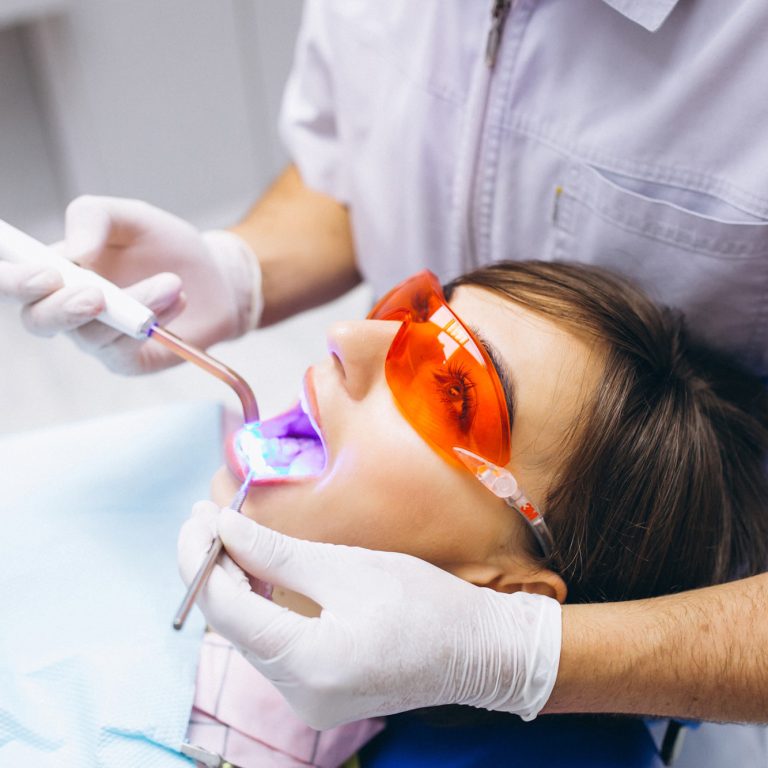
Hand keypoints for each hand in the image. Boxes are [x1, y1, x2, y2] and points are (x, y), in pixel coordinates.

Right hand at [0, 196, 261, 373]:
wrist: (216, 277)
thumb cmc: (165, 246)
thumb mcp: (131, 217)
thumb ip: (93, 219)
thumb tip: (74, 254)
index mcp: (56, 269)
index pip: (12, 280)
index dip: (13, 282)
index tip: (45, 274)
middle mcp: (66, 308)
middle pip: (38, 320)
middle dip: (62, 309)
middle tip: (96, 294)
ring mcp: (96, 338)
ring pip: (93, 333)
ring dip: (133, 305)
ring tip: (173, 283)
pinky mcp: (127, 360)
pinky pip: (124, 351)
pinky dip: (152, 322)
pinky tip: (179, 300)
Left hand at [178, 503, 561, 729]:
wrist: (478, 651)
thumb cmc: (425, 603)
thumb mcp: (348, 567)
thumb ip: (277, 553)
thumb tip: (224, 528)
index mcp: (308, 663)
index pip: (227, 610)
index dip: (202, 560)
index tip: (196, 516)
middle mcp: (298, 694)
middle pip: (233, 626)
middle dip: (213, 570)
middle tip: (205, 517)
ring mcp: (307, 700)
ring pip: (249, 636)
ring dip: (233, 587)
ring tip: (224, 536)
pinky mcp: (318, 693)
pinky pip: (272, 646)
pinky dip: (258, 608)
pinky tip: (254, 573)